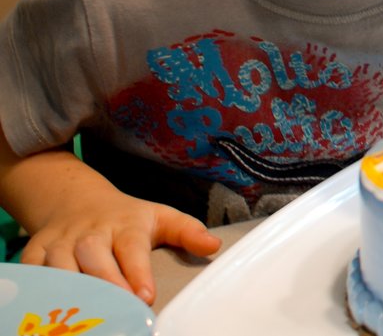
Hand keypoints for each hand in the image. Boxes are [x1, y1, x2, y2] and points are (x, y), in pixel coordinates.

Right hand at [19, 188, 220, 303]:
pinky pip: (32, 271)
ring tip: (83, 316)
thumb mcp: (161, 218)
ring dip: (70, 291)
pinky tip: (47, 309)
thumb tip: (214, 246)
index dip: (137, 272)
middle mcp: (92, 233)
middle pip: (94, 257)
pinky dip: (37, 289)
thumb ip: (188, 232)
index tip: (145, 296)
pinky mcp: (36, 250)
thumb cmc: (127, 219)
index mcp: (126, 225)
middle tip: (118, 311)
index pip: (132, 248)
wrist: (78, 202)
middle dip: (105, 285)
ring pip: (61, 266)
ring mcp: (62, 241)